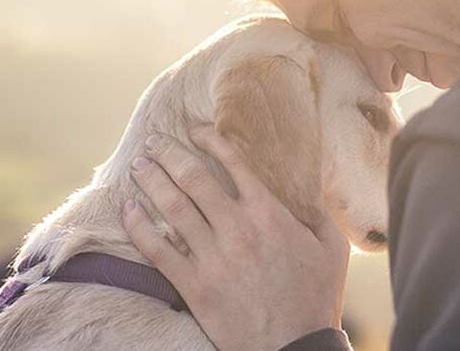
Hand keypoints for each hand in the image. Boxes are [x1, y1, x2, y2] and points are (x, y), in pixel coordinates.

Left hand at [121, 127, 350, 350]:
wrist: (294, 346)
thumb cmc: (315, 298)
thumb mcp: (331, 249)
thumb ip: (318, 213)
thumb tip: (307, 187)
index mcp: (269, 214)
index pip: (233, 163)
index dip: (209, 140)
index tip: (194, 129)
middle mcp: (237, 228)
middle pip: (192, 178)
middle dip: (168, 154)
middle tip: (153, 142)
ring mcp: (212, 257)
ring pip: (172, 207)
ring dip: (151, 181)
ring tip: (138, 167)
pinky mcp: (193, 286)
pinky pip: (157, 250)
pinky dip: (138, 227)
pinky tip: (128, 211)